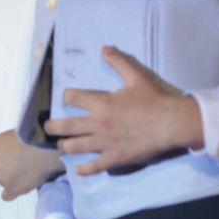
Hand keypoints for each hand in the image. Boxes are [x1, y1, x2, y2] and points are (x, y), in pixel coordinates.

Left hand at [0, 130, 64, 199]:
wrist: (46, 145)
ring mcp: (1, 178)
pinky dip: (14, 192)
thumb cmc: (33, 135)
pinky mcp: (12, 189)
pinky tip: (23, 183)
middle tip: (7, 170)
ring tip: (23, 171)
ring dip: (7, 180)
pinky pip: (6, 196)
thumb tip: (4, 155)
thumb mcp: (11, 135)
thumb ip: (2, 148)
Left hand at [43, 47, 200, 175]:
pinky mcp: (114, 158)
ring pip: (75, 146)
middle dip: (53, 126)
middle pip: (66, 126)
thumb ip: (119, 62)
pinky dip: (84, 169)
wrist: (170, 123)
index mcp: (101, 103)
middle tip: (48, 127)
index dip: (67, 96)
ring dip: (64, 145)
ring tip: (61, 145)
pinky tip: (77, 170)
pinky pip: (94, 166)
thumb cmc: (153, 99)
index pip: (72, 98)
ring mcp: (105, 143)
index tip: (66, 98)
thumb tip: (104, 48)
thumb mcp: (136, 76)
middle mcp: (98, 123)